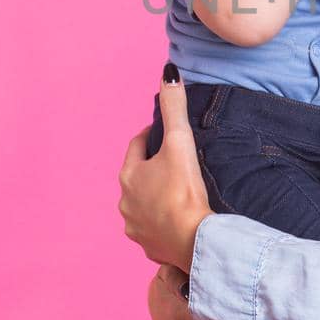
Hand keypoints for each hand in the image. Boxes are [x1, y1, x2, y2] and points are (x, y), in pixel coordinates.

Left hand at [118, 69, 213, 270]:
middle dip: (153, 167)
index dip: (150, 135)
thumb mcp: (180, 143)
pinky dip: (162, 222)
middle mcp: (125, 201)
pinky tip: (177, 220)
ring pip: (143, 204)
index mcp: (129, 175)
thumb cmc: (184, 191)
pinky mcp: (149, 246)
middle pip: (138, 176)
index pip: (137, 145)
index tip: (165, 132)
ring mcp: (135, 226)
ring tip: (178, 192)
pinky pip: (153, 229)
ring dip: (155, 197)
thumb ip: (174, 108)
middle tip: (176, 162)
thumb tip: (168, 73)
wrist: (194, 241)